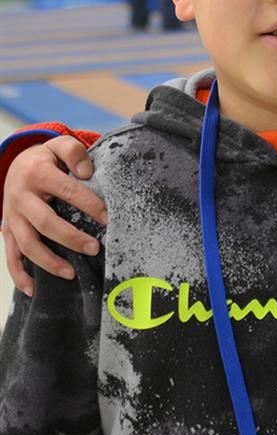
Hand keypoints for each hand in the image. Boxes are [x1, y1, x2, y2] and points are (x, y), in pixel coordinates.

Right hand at [2, 137, 106, 296]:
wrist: (16, 164)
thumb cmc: (47, 158)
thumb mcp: (59, 145)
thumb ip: (74, 152)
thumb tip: (87, 173)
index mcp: (37, 174)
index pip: (68, 191)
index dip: (90, 205)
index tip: (109, 218)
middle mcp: (21, 198)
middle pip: (46, 223)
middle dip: (71, 238)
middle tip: (95, 248)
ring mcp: (11, 218)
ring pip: (26, 244)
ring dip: (48, 261)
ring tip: (72, 273)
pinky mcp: (7, 231)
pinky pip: (10, 256)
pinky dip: (19, 275)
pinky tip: (33, 290)